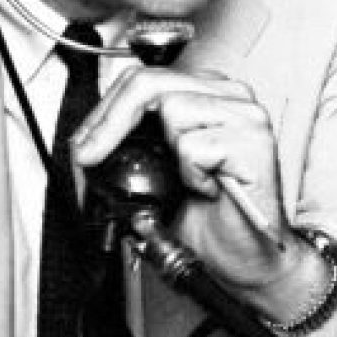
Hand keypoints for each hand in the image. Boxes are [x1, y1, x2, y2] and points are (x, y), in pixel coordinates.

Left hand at [76, 59, 329, 325]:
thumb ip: (134, 146)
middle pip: (151, 83)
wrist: (250, 259)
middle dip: (109, 122)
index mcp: (208, 94)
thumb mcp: (160, 174)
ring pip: (172, 108)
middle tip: (87, 155)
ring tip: (185, 179)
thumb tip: (87, 142)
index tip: (84, 142)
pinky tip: (207, 189)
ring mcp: (246, 115)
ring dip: (165, 152)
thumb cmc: (213, 220)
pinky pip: (193, 145)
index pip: (145, 77)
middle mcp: (230, 96)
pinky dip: (190, 174)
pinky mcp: (252, 141)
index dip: (106, 109)